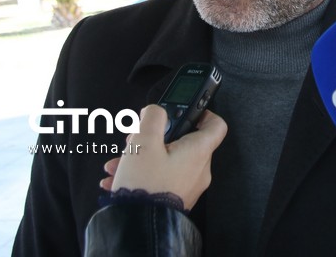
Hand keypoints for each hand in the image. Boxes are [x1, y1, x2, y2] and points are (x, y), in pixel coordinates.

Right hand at [99, 104, 226, 209]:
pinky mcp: (175, 198)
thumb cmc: (146, 186)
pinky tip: (119, 177)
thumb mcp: (144, 141)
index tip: (187, 109)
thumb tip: (156, 110)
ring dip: (144, 155)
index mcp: (198, 151)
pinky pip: (162, 177)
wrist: (140, 227)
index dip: (203, 112)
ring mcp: (188, 186)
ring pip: (168, 160)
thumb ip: (153, 117)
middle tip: (139, 138)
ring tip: (122, 161)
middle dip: (157, 136)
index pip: (216, 125)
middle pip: (184, 141)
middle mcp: (198, 169)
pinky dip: (143, 172)